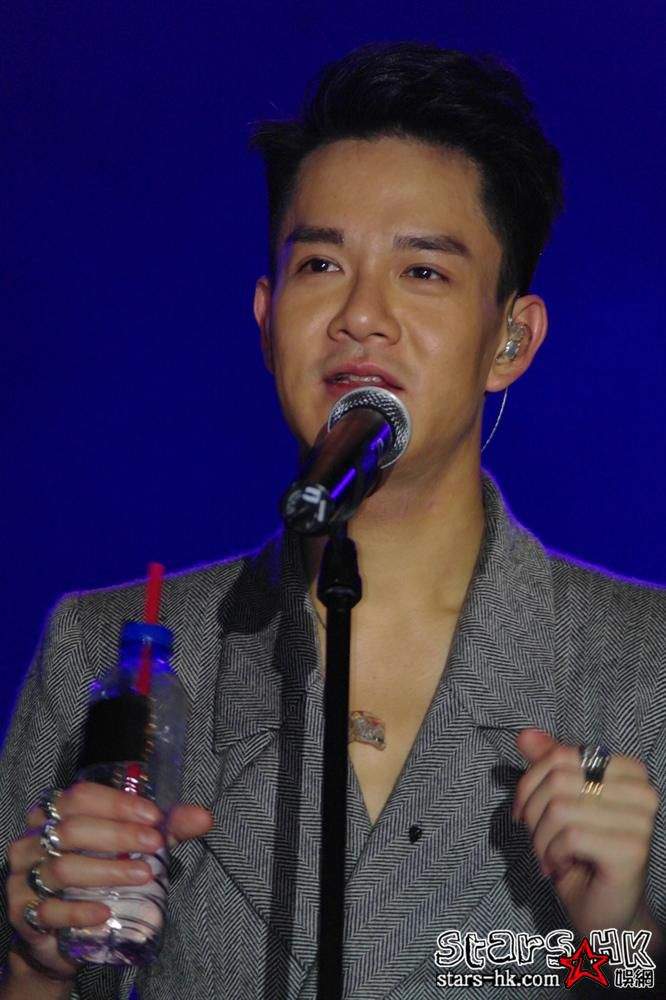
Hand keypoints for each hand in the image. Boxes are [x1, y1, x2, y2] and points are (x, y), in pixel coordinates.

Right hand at [6, 783, 212, 980]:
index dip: (118, 804)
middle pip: (72, 828)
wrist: (58, 934)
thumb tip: (205, 817)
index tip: (154, 818)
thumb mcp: (131, 849)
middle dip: (119, 836)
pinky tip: (105, 911)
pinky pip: (48, 910)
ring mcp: (23, 877)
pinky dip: (78, 911)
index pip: (82, 795)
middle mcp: (32, 840)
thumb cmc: (95, 878)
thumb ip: (165, 830)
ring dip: (107, 871)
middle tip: (155, 847)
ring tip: (143, 877)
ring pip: (62, 867)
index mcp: (53, 813)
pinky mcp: (22, 913)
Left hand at [513, 729, 658, 937]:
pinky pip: (570, 836)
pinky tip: (564, 866)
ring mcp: (642, 821)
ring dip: (541, 839)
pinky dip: (554, 854)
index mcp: (628, 771)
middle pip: (557, 779)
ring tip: (551, 855)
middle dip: (533, 813)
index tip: (525, 812)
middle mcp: (642, 791)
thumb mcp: (558, 801)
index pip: (561, 754)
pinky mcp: (632, 850)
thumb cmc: (580, 852)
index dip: (530, 782)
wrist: (602, 909)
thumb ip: (547, 764)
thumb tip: (525, 734)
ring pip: (560, 808)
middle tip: (540, 839)